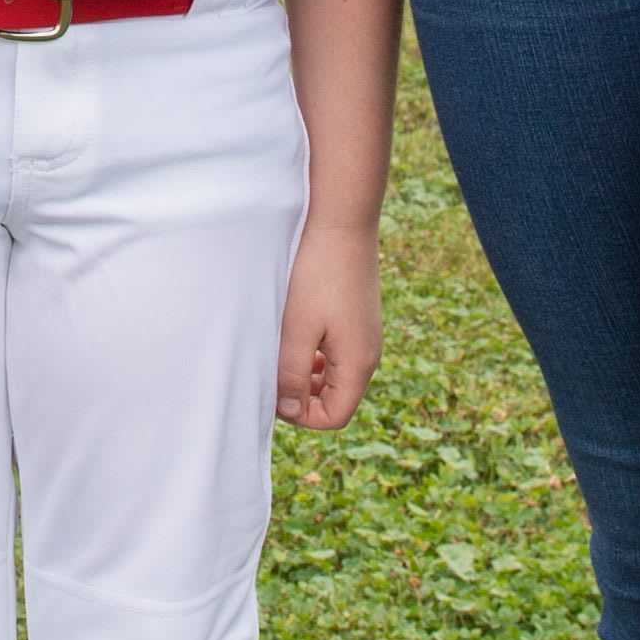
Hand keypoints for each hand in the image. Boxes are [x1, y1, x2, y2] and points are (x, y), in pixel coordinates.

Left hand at [274, 221, 380, 428]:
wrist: (341, 222)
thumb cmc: (317, 274)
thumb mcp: (296, 329)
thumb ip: (291, 374)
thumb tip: (289, 411)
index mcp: (357, 363)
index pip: (334, 416)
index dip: (300, 415)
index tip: (273, 390)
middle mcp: (368, 354)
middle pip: (336, 398)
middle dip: (301, 395)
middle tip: (271, 371)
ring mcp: (365, 336)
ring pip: (334, 376)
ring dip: (305, 374)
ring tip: (279, 352)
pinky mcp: (357, 319)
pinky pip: (336, 353)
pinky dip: (313, 354)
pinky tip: (293, 334)